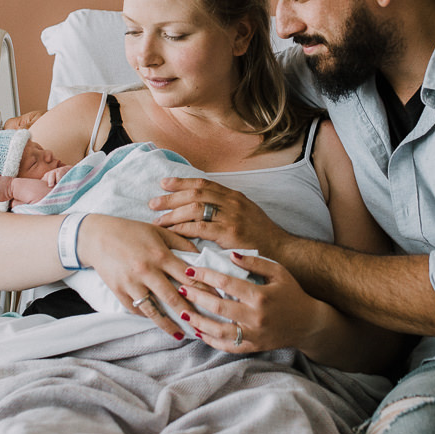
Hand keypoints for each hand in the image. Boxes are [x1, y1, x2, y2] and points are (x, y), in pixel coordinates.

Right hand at [77, 214, 196, 339]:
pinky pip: (136, 308)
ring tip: (180, 335)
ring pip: (153, 309)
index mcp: (160, 255)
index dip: (204, 288)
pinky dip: (147, 316)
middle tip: (204, 324)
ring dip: (167, 324)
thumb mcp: (158, 231)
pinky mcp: (119, 291)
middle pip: (173, 297)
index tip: (216, 299)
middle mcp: (147, 271)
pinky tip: (158, 322)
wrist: (97, 236)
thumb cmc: (131, 231)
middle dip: (190, 312)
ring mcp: (131, 283)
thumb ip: (180, 242)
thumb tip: (200, 255)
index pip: (187, 276)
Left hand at [151, 178, 287, 257]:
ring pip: (195, 208)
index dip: (182, 182)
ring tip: (158, 221)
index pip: (203, 184)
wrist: (281, 251)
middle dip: (171, 197)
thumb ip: (226, 208)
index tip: (164, 183)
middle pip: (195, 194)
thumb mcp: (246, 214)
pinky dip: (184, 228)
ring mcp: (232, 217)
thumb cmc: (261, 236)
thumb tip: (201, 206)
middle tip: (153, 203)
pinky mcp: (230, 233)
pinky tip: (173, 232)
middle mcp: (232, 203)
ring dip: (173, 214)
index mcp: (234, 196)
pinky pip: (201, 227)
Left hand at [176, 253, 333, 353]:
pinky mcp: (253, 347)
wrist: (308, 324)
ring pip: (218, 331)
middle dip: (196, 297)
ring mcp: (254, 334)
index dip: (205, 276)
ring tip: (183, 312)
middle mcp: (255, 317)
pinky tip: (198, 332)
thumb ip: (255, 262)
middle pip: (218, 307)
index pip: (226, 283)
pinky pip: (228, 346)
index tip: (190, 270)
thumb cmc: (292, 294)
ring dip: (198, 321)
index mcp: (260, 295)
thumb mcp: (279, 272)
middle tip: (180, 288)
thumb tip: (231, 255)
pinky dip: (211, 340)